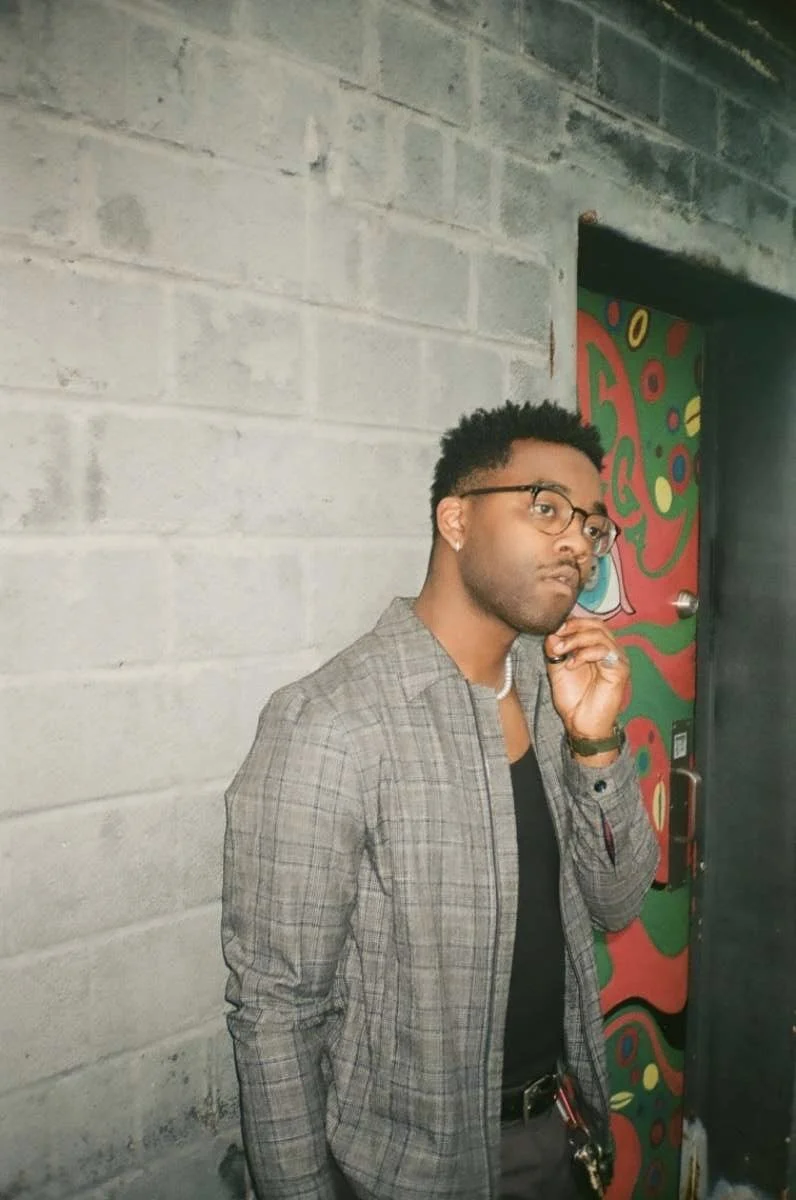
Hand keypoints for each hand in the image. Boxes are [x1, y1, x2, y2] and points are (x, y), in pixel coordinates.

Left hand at [543, 617, 627, 739]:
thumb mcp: (558, 669)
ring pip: (599, 635)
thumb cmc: (573, 698)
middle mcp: (610, 651)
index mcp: (597, 648)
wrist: (581, 724)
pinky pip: (604, 651)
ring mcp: (617, 659)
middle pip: (596, 624)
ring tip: (560, 651)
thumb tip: (552, 632)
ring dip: (576, 640)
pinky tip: (571, 665)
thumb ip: (555, 650)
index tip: (553, 629)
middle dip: (573, 627)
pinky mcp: (620, 670)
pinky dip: (584, 654)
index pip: (589, 624)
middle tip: (557, 636)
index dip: (572, 622)